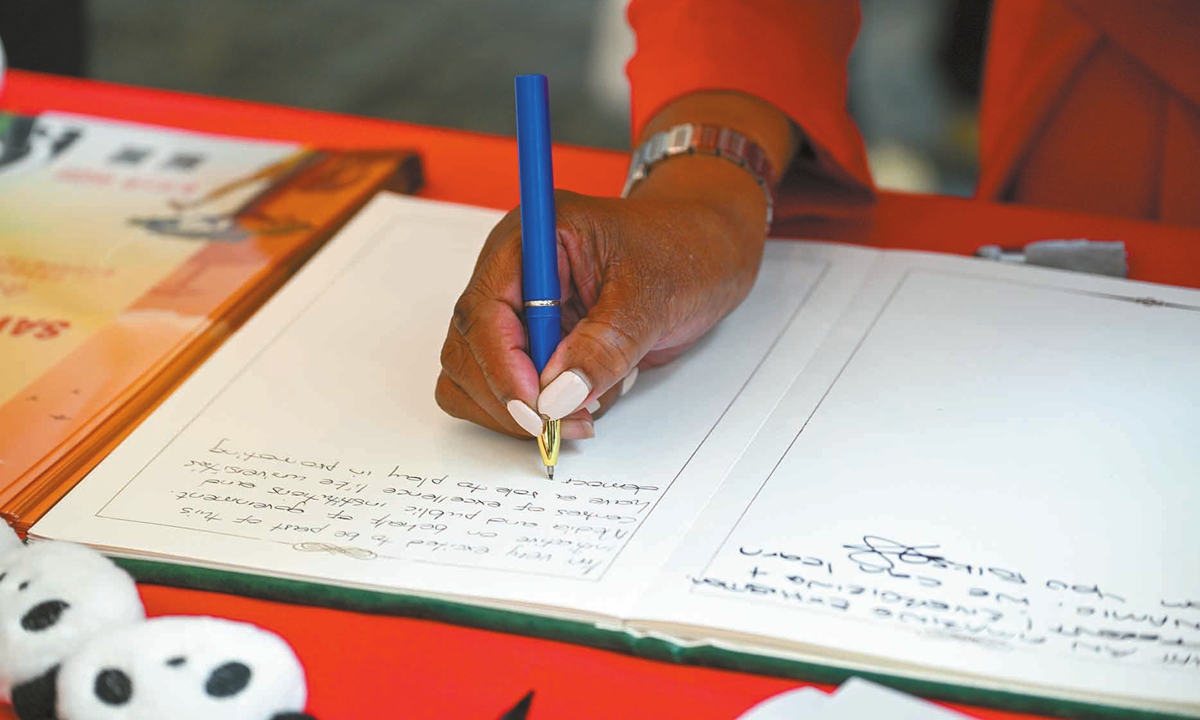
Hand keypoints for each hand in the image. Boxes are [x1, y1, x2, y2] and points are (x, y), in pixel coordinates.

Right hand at [435, 159, 767, 440]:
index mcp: (533, 238)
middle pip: (467, 347)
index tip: (536, 408)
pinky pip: (501, 387)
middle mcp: (513, 272)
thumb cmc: (683, 250)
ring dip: (515, 410)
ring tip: (581, 414)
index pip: (485, 310)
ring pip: (472, 374)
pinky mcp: (532, 340)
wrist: (707, 251)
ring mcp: (518, 308)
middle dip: (510, 397)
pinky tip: (579, 405)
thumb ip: (605, 345)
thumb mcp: (653, 296)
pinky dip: (529, 411)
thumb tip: (558, 393)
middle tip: (565, 422)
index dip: (502, 367)